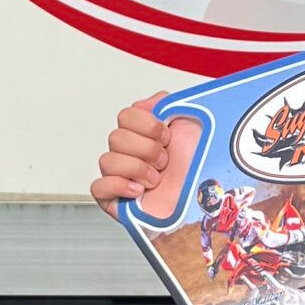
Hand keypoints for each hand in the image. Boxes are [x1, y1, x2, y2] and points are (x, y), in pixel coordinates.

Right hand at [90, 92, 199, 220]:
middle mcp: (133, 154)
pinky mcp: (116, 200)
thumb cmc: (201, 168)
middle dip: (147, 149)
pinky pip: (98, 187)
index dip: (148, 125)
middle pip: (116, 137)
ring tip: (156, 179)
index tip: (167, 136)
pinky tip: (139, 190)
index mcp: (146, 135)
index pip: (126, 116)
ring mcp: (122, 177)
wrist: (205, 200)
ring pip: (107, 160)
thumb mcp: (190, 124)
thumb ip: (165, 103)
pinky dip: (119, 185)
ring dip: (137, 168)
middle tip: (164, 161)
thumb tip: (144, 104)